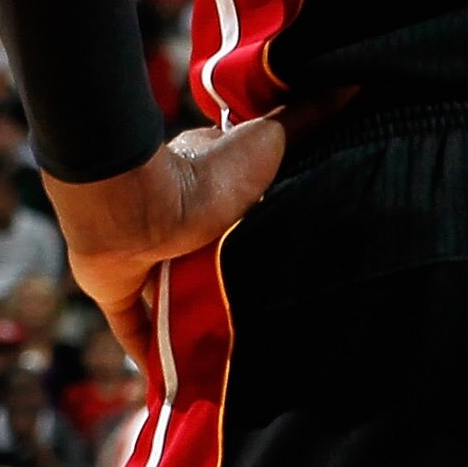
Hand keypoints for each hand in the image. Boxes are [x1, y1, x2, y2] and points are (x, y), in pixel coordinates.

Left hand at [40, 119, 286, 367]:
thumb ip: (304, 117)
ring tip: (228, 362)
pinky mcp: (116, 291)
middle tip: (262, 321)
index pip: (231, 215)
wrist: (138, 205)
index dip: (254, 232)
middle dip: (224, 286)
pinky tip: (172, 385)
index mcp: (198, 189)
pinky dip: (149, 357)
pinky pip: (132, 331)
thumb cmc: (203, 174)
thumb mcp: (268, 144)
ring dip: (191, 325)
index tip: (284, 257)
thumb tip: (351, 81)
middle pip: (203, 263)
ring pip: (170, 301)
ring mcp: (141, 261)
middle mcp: (168, 228)